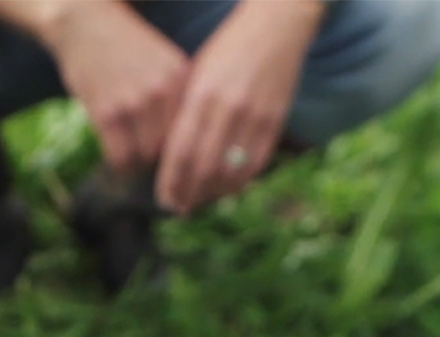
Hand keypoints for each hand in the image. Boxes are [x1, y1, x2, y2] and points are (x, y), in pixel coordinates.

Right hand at [47, 2, 189, 172]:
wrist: (83, 23)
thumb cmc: (121, 47)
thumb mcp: (161, 61)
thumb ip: (174, 95)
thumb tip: (181, 144)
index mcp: (180, 76)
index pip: (191, 130)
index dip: (181, 149)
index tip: (172, 159)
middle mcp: (162, 90)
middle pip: (169, 147)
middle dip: (158, 160)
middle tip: (147, 162)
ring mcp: (134, 102)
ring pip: (144, 157)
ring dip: (137, 165)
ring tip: (130, 161)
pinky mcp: (107, 112)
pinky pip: (120, 157)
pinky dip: (118, 166)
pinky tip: (115, 160)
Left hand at [157, 0, 325, 213]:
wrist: (276, 24)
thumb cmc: (226, 49)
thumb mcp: (196, 75)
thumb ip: (183, 114)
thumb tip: (167, 158)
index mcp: (202, 96)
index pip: (181, 152)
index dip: (171, 182)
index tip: (163, 199)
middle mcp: (229, 108)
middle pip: (204, 168)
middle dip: (189, 194)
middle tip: (178, 208)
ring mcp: (255, 116)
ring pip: (232, 171)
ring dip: (213, 193)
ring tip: (199, 202)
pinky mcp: (276, 120)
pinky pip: (256, 164)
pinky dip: (240, 182)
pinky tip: (226, 189)